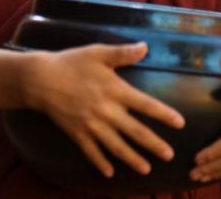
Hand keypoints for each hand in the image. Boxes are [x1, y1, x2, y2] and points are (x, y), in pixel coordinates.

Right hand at [25, 43, 184, 178]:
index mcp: (115, 90)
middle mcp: (106, 111)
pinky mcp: (77, 133)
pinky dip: (101, 163)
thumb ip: (122, 53)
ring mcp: (91, 125)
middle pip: (135, 132)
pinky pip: (92, 152)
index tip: (180, 123)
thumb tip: (145, 47)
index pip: (145, 105)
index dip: (164, 114)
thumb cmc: (71, 63)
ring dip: (132, 159)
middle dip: (154, 145)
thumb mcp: (97, 52)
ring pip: (116, 146)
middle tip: (169, 155)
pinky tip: (110, 173)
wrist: (41, 80)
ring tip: (146, 169)